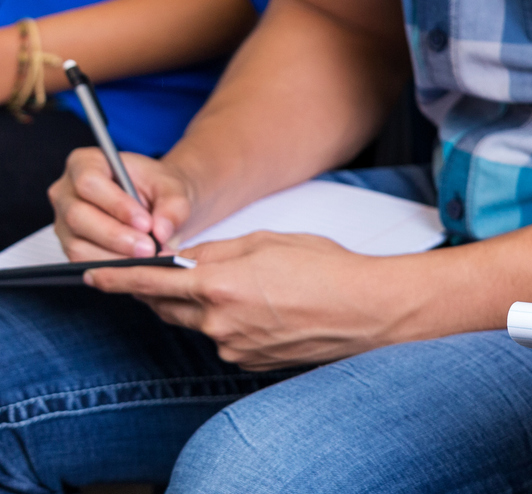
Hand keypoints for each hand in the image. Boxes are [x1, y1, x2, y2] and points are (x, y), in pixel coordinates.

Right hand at [50, 145, 192, 259]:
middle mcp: (66, 192)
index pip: (90, 182)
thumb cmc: (158, 188)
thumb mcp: (172, 187)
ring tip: (146, 258)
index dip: (116, 205)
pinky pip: (82, 261)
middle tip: (149, 248)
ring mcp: (63, 221)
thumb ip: (172, 205)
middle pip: (78, 216)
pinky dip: (110, 267)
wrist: (156, 204)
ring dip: (114, 257)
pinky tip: (135, 265)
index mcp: (85, 163)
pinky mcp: (70, 245)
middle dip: (116, 236)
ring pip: (77, 244)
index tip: (145, 223)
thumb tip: (161, 231)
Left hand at [85, 231, 411, 368]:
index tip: (94, 276)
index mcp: (218, 284)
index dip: (117, 280)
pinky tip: (264, 309)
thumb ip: (219, 250)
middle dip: (165, 291)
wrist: (366, 310)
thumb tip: (184, 258)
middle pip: (168, 308)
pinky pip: (223, 341)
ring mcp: (231, 348)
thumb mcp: (270, 240)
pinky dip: (229, 324)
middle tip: (176, 274)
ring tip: (246, 288)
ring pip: (198, 324)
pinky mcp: (247, 363)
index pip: (150, 284)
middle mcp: (217, 321)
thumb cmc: (326, 267)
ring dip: (205, 306)